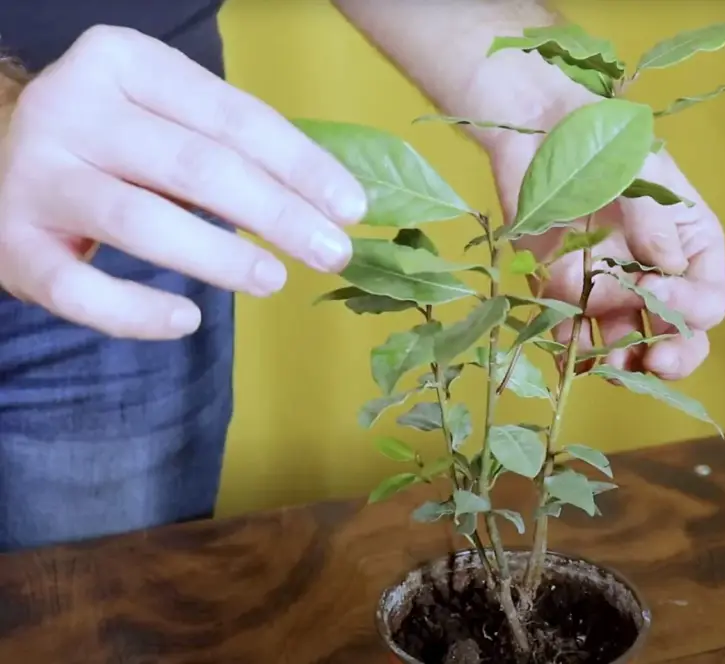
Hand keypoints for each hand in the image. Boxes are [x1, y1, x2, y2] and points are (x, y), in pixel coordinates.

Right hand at [0, 26, 365, 339]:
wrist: (0, 162)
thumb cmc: (115, 145)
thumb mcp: (168, 119)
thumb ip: (236, 146)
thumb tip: (333, 203)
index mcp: (122, 62)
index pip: (232, 116)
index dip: (301, 167)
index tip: (351, 209)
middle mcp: (70, 108)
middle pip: (196, 167)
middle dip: (278, 215)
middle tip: (332, 252)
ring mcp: (35, 177)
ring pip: (140, 222)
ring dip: (219, 258)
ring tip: (273, 280)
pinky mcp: (11, 243)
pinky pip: (79, 289)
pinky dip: (136, 312)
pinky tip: (187, 320)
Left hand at [489, 93, 724, 380]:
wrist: (536, 128)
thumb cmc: (602, 139)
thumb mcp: (639, 170)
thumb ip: (652, 220)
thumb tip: (667, 268)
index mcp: (689, 247)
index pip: (706, 298)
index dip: (689, 308)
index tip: (655, 287)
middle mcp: (655, 277)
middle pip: (678, 336)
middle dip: (671, 358)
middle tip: (652, 364)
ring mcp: (610, 289)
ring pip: (627, 345)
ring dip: (622, 363)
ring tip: (607, 365)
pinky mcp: (567, 293)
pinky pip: (575, 335)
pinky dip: (573, 350)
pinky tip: (568, 351)